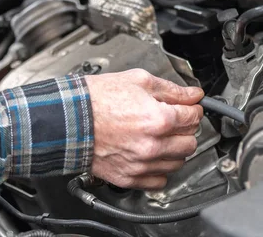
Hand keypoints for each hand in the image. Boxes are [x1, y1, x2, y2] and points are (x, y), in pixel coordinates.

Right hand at [85, 69, 203, 189]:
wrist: (68, 119)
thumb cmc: (97, 99)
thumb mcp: (138, 81)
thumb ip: (172, 89)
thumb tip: (192, 94)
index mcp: (159, 119)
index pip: (193, 117)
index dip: (193, 109)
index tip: (188, 107)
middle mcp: (153, 146)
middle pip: (190, 142)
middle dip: (185, 129)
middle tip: (175, 121)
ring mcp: (141, 164)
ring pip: (178, 163)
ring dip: (175, 150)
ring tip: (161, 137)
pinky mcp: (129, 178)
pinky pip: (159, 181)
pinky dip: (159, 169)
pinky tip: (152, 155)